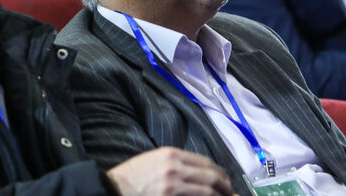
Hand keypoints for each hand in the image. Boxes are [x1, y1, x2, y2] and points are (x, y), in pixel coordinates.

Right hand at [106, 147, 234, 195]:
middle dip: (226, 187)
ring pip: (209, 190)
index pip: (206, 162)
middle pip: (212, 176)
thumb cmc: (132, 178)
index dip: (220, 174)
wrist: (113, 189)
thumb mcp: (154, 161)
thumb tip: (200, 175)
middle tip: (232, 194)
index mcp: (171, 154)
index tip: (225, 182)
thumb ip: (176, 164)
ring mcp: (173, 184)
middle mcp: (174, 166)